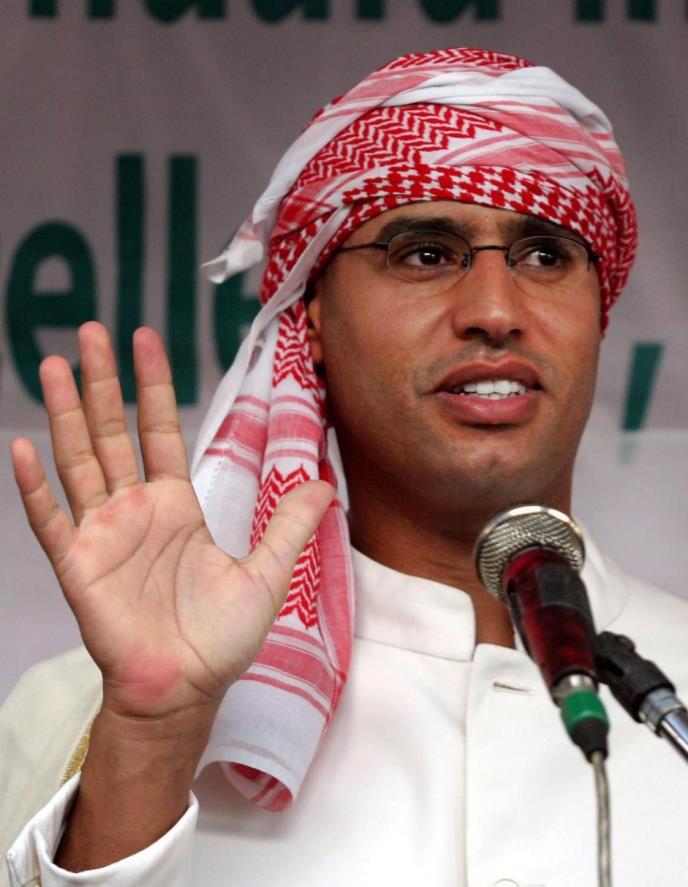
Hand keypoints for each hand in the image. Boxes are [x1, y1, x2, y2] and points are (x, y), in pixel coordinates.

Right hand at [11, 322, 332, 723]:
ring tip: (54, 364)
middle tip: (90, 331)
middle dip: (101, 382)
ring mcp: (102, 534)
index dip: (152, 384)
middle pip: (112, 431)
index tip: (144, 339)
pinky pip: (51, 520)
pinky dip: (35, 487)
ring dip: (65, 414)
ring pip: (79, 460)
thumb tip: (325, 483)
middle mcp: (134, 510)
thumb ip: (288, 525)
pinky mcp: (78, 565)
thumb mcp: (268, 573)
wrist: (186, 690)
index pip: (159, 429)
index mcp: (175, 505)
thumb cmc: (220, 638)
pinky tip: (23, 447)